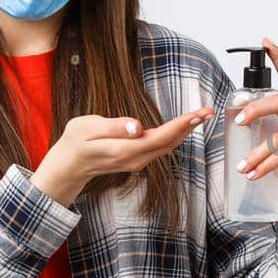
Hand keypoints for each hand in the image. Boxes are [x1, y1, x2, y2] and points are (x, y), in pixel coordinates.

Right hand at [31, 106, 215, 205]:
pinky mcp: (137, 160)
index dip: (181, 125)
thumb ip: (114, 127)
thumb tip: (137, 127)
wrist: (69, 167)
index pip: (159, 137)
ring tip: (201, 115)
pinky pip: (161, 148)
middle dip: (190, 126)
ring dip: (185, 130)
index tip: (198, 114)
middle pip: (169, 142)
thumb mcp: (87, 128)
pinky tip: (184, 126)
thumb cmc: (75, 143)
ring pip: (167, 146)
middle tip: (208, 110)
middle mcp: (135, 159)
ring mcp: (137, 162)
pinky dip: (175, 136)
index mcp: (123, 150)